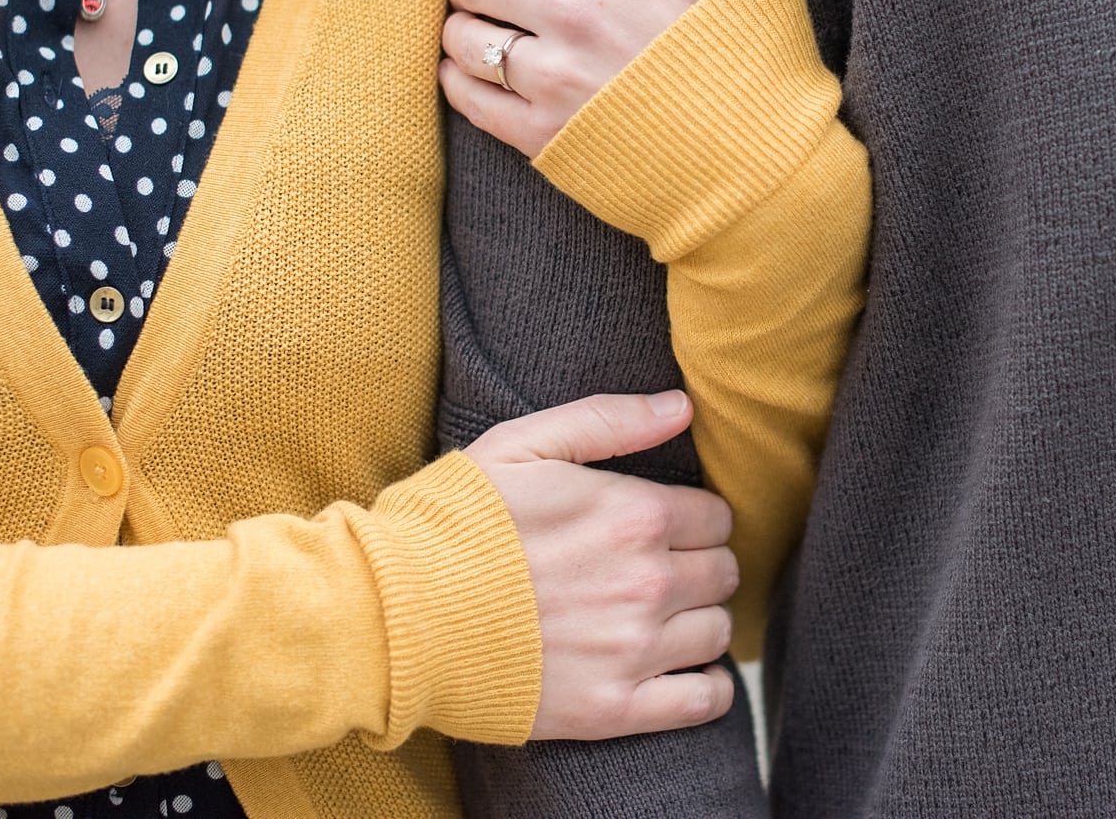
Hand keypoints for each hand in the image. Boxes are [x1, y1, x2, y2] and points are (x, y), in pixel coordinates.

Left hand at [440, 0, 775, 156]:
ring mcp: (555, 76)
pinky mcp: (543, 136)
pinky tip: (478, 76)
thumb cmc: (762, 54)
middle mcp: (575, 9)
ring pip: (461, 37)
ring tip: (485, 33)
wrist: (766, 163)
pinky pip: (467, 97)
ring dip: (464, 30)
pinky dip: (460, 81)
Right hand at [464, 390, 739, 739]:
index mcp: (633, 514)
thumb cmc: (450, 524)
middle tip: (656, 571)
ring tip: (658, 619)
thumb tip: (683, 406)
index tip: (661, 528)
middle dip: (698, 566)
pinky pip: (704, 701)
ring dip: (698, 621)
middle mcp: (647, 582)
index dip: (691, 520)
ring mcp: (633, 650)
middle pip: (722, 573)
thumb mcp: (521, 445)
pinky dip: (709, 688)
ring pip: (718, 633)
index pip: (715, 518)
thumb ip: (608, 421)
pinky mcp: (614, 709)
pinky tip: (684, 672)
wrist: (392, 617)